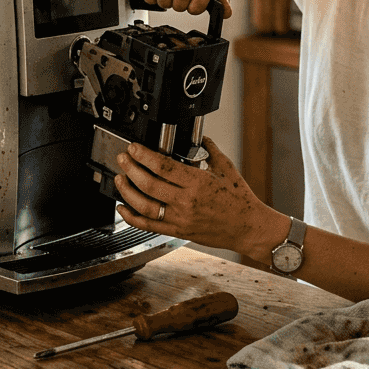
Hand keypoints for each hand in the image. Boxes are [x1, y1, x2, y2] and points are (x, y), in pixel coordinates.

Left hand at [113, 137, 273, 254]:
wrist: (248, 228)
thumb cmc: (240, 200)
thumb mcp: (226, 168)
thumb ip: (210, 150)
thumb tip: (200, 137)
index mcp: (198, 182)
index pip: (164, 166)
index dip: (144, 156)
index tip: (134, 148)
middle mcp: (187, 201)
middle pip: (150, 184)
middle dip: (131, 169)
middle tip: (123, 158)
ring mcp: (181, 218)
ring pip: (145, 206)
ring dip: (127, 191)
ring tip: (120, 179)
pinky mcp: (178, 230)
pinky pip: (149, 225)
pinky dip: (132, 217)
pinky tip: (123, 207)